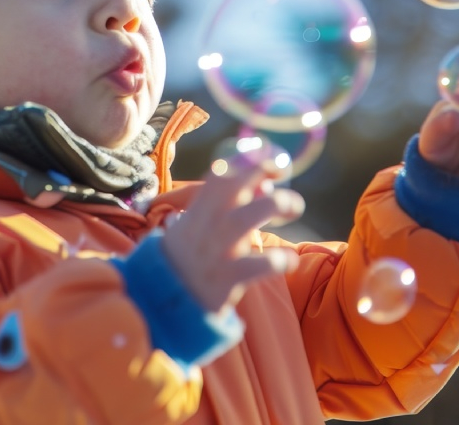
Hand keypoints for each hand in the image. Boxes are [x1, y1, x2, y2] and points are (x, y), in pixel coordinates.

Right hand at [161, 158, 304, 311]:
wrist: (164, 296)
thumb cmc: (185, 255)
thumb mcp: (191, 224)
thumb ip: (219, 206)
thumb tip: (259, 187)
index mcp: (200, 208)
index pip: (223, 173)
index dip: (250, 162)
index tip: (274, 168)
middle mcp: (210, 221)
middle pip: (239, 183)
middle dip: (265, 172)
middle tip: (287, 182)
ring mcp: (220, 247)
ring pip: (252, 214)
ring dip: (280, 203)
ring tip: (294, 208)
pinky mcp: (229, 275)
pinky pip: (262, 263)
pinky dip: (281, 259)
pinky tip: (290, 260)